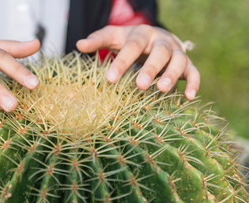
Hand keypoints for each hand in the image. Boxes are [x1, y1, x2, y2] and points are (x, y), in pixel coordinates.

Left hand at [76, 25, 199, 99]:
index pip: (132, 46)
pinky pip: (194, 72)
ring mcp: (176, 52)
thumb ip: (98, 40)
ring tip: (161, 90)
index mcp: (142, 34)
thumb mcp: (114, 37)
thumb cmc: (130, 40)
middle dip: (150, 68)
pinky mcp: (187, 64)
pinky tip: (189, 97)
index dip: (121, 63)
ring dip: (172, 75)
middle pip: (159, 52)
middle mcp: (161, 41)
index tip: (110, 80)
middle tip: (139, 85)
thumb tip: (79, 45)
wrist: (155, 37)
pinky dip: (194, 83)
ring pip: (179, 60)